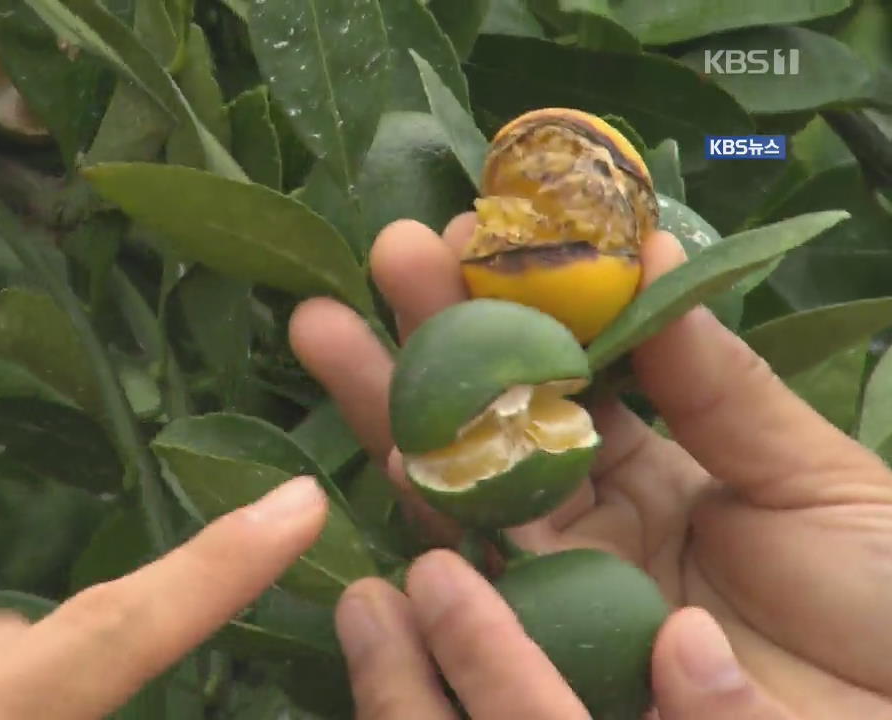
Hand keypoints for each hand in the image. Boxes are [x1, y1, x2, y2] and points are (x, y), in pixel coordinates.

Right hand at [290, 217, 891, 718]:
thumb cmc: (890, 607)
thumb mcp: (818, 480)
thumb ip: (719, 388)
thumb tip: (647, 252)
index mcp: (662, 470)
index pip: (568, 375)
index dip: (520, 303)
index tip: (478, 227)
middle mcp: (595, 526)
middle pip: (492, 424)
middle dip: (429, 336)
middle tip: (384, 252)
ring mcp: (568, 595)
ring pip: (464, 497)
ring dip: (393, 413)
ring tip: (327, 328)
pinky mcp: (559, 669)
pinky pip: (485, 603)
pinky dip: (431, 541)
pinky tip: (384, 462)